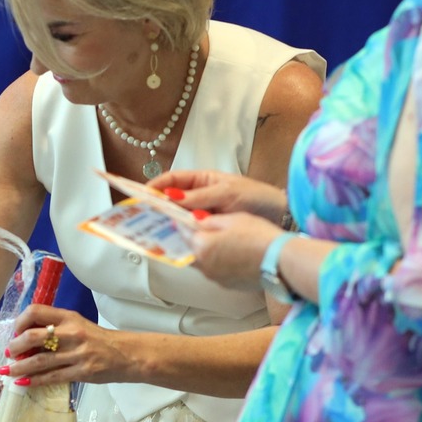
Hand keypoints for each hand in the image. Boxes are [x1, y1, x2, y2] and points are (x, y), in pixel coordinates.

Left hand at [5, 305, 134, 386]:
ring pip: (40, 361)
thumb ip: (56, 328)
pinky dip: (34, 381)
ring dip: (19, 367)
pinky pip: (52, 377)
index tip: (16, 332)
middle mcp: (71, 333)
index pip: (36, 311)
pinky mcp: (81, 372)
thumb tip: (25, 339)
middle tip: (9, 353)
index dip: (20, 321)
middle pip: (33, 337)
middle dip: (15, 346)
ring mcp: (77, 354)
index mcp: (69, 317)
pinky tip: (23, 383)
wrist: (127, 355)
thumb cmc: (99, 339)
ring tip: (7, 372)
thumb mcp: (78, 325)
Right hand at [146, 169, 286, 221]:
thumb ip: (200, 197)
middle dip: (156, 206)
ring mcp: (205, 213)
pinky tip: (174, 242)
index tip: (142, 195)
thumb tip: (171, 198)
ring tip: (152, 230)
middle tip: (140, 215)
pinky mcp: (211, 229)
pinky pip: (192, 231)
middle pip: (172, 199)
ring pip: (180, 217)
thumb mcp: (228, 193)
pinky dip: (182, 235)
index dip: (156, 186)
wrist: (281, 217)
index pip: (173, 180)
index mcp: (203, 180)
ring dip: (167, 222)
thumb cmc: (257, 197)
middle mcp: (201, 196)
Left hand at [189, 213, 283, 289]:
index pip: (183, 233)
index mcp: (201, 246)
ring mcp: (216, 278)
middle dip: (195, 240)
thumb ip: (209, 221)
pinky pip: (217, 272)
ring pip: (203, 263)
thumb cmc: (260, 237)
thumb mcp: (232, 219)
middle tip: (205, 230)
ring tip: (223, 242)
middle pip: (190, 250)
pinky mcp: (228, 285)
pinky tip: (234, 255)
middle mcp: (204, 266)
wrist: (281, 261)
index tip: (185, 219)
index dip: (184, 224)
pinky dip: (220, 263)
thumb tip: (196, 221)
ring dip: (207, 253)